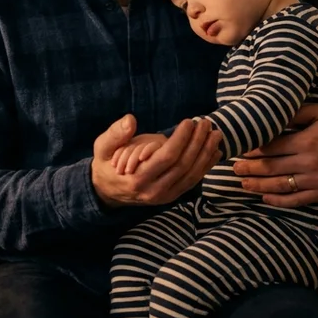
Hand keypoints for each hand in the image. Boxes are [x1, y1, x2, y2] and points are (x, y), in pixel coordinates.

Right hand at [91, 115, 220, 207]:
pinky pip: (192, 182)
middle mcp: (154, 191)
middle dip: (198, 143)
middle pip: (183, 166)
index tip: (189, 122)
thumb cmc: (105, 164)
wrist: (106, 191)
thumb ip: (116, 134)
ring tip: (216, 135)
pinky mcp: (171, 197)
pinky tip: (215, 152)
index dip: (181, 139)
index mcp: (138, 179)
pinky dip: (205, 166)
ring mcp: (165, 197)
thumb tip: (130, 120)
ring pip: (192, 175)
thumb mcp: (102, 147)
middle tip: (206, 124)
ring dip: (206, 154)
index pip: (166, 158)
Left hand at [232, 104, 317, 207]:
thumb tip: (272, 113)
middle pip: (271, 167)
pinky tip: (265, 198)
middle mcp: (309, 162)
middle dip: (249, 168)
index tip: (240, 149)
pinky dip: (279, 200)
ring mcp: (315, 180)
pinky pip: (296, 200)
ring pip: (280, 185)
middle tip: (233, 168)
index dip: (253, 149)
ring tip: (243, 183)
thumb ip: (296, 112)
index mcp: (307, 141)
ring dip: (258, 185)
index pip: (272, 146)